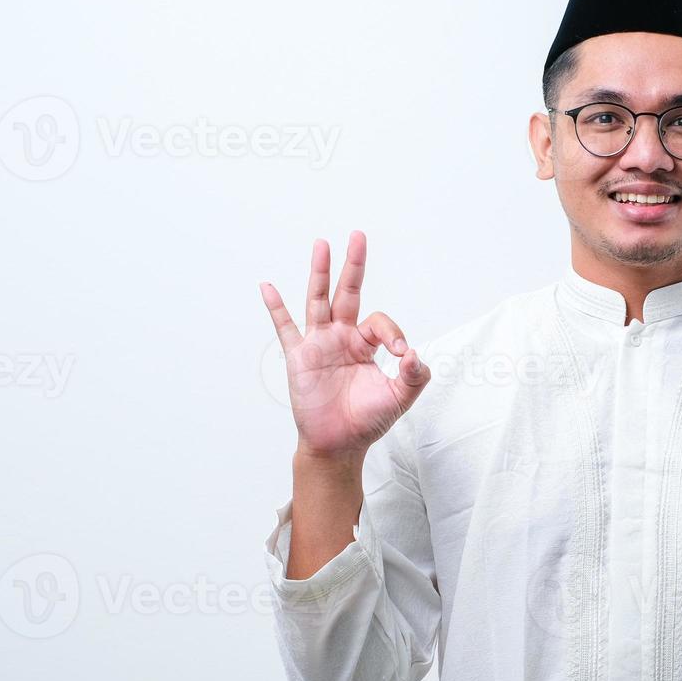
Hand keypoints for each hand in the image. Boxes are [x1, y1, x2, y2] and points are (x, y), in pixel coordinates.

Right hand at [259, 230, 430, 459]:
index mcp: (365, 344)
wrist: (339, 444)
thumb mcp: (399, 398)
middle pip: (348, 292)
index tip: (400, 354)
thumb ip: (414, 376)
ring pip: (318, 300)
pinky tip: (267, 286)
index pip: (379, 322)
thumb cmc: (367, 420)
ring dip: (319, 272)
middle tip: (359, 236)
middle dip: (354, 265)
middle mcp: (342, 337)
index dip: (392, 333)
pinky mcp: (299, 357)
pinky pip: (285, 328)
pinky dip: (276, 307)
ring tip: (322, 244)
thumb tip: (413, 353)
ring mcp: (318, 343)